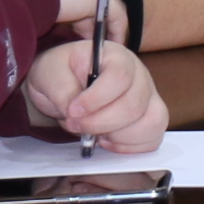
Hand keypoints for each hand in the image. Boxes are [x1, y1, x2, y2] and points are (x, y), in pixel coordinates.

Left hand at [24, 37, 167, 151]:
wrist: (63, 84)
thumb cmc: (60, 73)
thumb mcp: (50, 72)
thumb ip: (61, 89)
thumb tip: (75, 113)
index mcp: (117, 57)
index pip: (120, 77)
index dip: (97, 99)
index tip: (72, 110)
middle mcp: (139, 76)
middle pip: (134, 105)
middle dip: (100, 123)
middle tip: (75, 124)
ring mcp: (148, 98)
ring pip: (151, 123)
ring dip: (118, 136)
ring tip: (95, 133)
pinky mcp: (148, 119)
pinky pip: (152, 139)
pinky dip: (129, 147)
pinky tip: (108, 140)